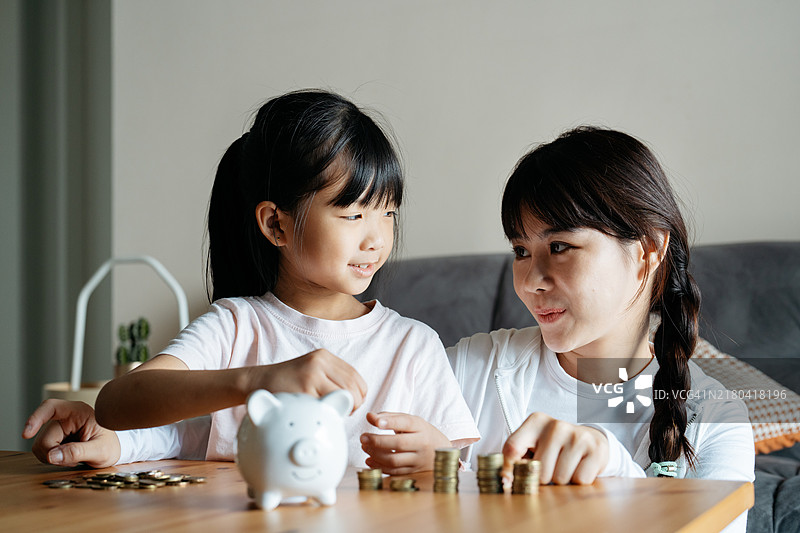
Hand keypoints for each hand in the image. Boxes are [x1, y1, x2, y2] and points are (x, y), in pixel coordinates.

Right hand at [22, 399, 120, 467]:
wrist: (114, 450)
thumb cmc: (112, 445)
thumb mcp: (101, 451)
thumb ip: (78, 452)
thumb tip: (51, 456)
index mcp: (79, 412)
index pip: (51, 407)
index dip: (35, 418)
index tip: (26, 433)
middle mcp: (66, 417)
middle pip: (43, 437)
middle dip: (53, 453)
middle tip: (74, 461)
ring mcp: (59, 428)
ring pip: (40, 446)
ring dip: (52, 457)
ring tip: (73, 458)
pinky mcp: (55, 438)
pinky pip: (43, 451)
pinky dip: (52, 458)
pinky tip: (68, 458)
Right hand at [249, 349, 366, 411]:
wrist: (257, 382)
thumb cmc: (287, 382)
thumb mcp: (311, 370)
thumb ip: (331, 378)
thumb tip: (356, 398)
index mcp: (324, 357)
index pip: (356, 377)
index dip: (359, 395)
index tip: (350, 404)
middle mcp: (320, 362)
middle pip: (353, 387)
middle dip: (354, 405)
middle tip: (342, 412)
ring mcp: (311, 376)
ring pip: (345, 396)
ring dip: (343, 410)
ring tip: (331, 413)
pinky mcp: (304, 391)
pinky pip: (328, 406)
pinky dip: (328, 414)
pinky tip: (319, 415)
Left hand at [360, 412, 451, 474]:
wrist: (442, 450)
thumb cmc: (421, 432)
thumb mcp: (410, 420)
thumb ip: (389, 417)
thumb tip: (369, 416)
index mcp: (420, 427)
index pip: (405, 423)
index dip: (390, 422)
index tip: (375, 421)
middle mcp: (421, 443)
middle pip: (398, 444)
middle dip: (377, 441)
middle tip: (363, 437)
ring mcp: (418, 459)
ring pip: (394, 460)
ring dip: (376, 454)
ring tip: (365, 447)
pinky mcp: (413, 471)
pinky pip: (394, 471)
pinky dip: (379, 466)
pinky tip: (370, 459)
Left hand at [502, 412, 607, 484]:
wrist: (591, 440)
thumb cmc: (555, 446)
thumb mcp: (534, 444)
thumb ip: (517, 458)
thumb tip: (505, 481)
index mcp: (536, 421)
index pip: (512, 448)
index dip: (509, 469)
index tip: (509, 481)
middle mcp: (556, 426)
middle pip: (539, 471)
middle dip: (544, 477)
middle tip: (552, 467)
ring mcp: (577, 436)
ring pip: (559, 478)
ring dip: (562, 480)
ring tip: (566, 466)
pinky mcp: (595, 450)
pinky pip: (580, 480)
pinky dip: (579, 481)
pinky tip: (580, 467)